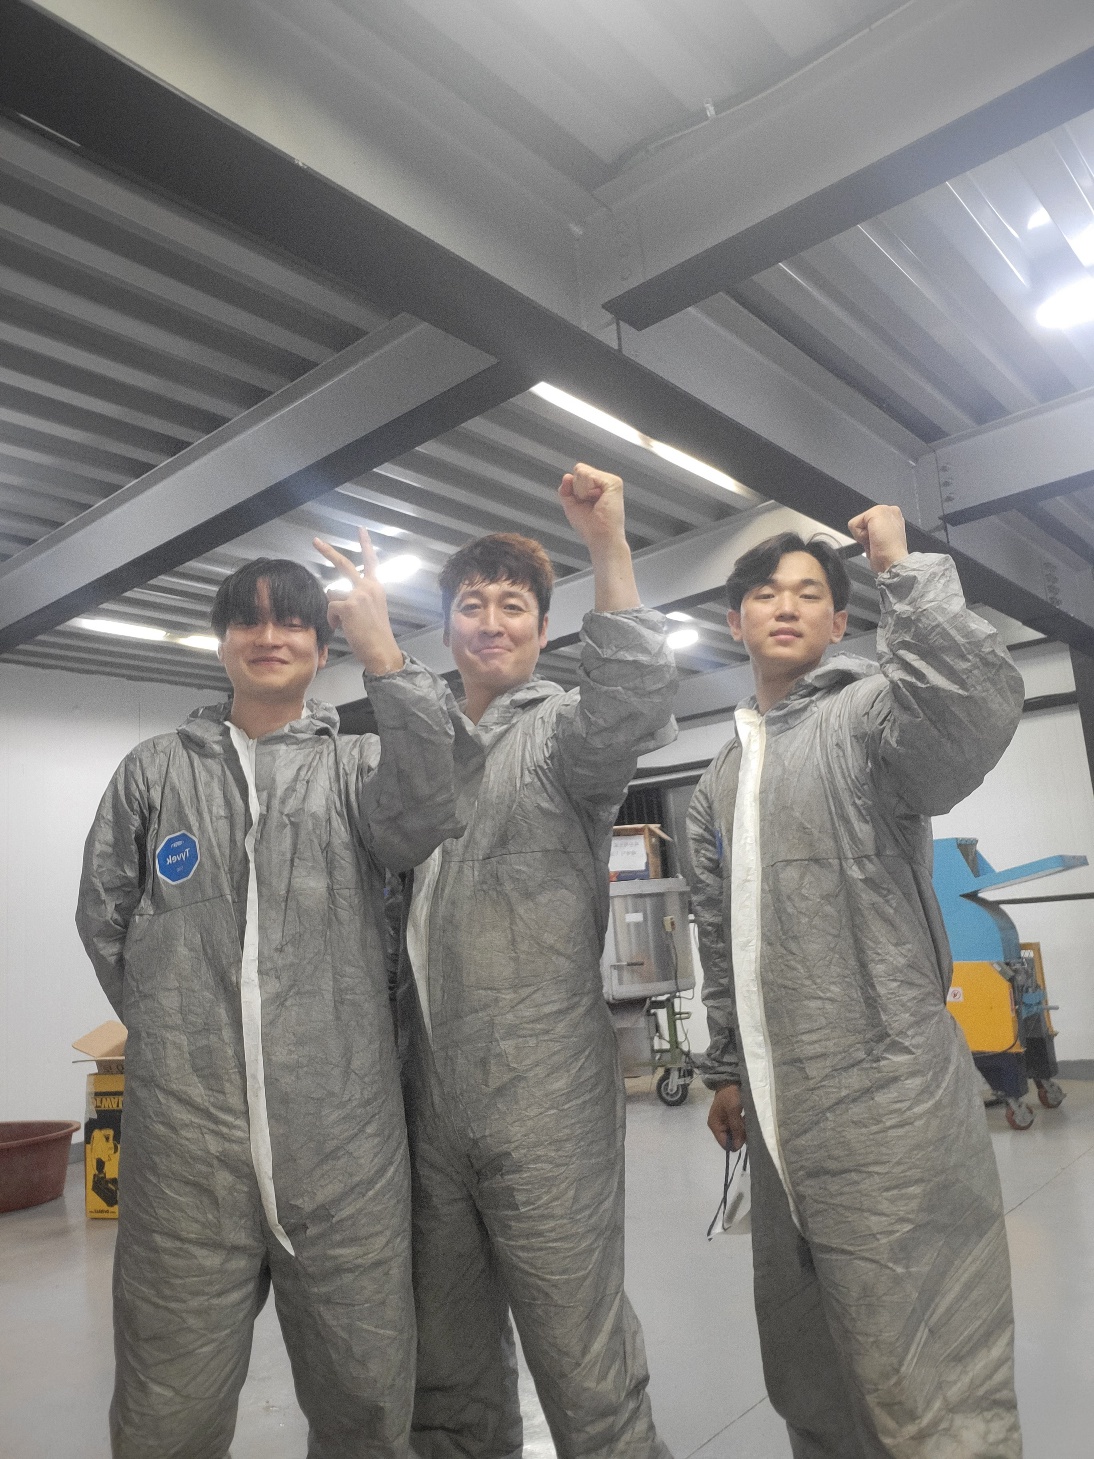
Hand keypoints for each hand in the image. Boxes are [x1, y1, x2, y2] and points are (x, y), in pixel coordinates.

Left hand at [314, 529, 403, 674]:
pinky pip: (330, 608)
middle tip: (316, 541)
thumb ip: (359, 598)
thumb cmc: (376, 635)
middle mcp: (368, 587)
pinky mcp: (349, 606)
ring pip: (332, 594)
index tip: (361, 529)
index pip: (371, 561)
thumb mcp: (372, 610)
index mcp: (376, 587)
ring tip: (346, 623)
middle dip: (327, 551)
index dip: (365, 544)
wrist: (382, 650)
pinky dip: (333, 619)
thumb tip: (337, 596)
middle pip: (344, 564)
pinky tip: (342, 627)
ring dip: (333, 608)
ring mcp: (359, 595)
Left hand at [559, 462, 626, 552]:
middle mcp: (605, 482)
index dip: (574, 489)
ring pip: (582, 471)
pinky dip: (586, 491)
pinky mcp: (614, 482)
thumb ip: (566, 489)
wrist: (601, 539)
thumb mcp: (571, 505)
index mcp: (597, 487)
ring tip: (595, 504)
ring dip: (581, 491)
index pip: (578, 473)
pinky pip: (588, 476)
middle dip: (577, 489)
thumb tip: (567, 475)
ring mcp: (611, 481)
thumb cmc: (590, 527)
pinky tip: (598, 500)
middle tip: (590, 505)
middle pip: (579, 469)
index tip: (585, 505)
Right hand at [708, 1084, 745, 1151]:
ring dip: (742, 1129)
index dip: (735, 1143)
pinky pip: (736, 1128)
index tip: (744, 1136)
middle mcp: (717, 1126)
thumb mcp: (733, 1110)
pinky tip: (745, 1118)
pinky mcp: (729, 1119)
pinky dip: (742, 1125)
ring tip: (746, 1119)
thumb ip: (736, 1128)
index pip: (724, 1144)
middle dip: (739, 1135)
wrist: (730, 1081)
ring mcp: (723, 1122)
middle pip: (730, 1139)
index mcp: (714, 1125)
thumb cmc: (730, 1094)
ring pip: (734, 1134)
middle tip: (746, 1125)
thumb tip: (737, 1147)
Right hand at [847, 504, 908, 573]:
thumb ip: (865, 513)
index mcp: (890, 510)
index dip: (864, 522)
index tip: (872, 529)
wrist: (889, 561)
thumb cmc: (888, 541)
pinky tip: (873, 548)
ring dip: (864, 539)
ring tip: (874, 543)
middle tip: (873, 537)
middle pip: (862, 523)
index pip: (864, 513)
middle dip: (864, 531)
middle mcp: (887, 521)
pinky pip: (862, 542)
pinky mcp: (877, 544)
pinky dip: (865, 546)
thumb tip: (858, 525)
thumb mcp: (876, 513)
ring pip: (861, 533)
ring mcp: (882, 534)